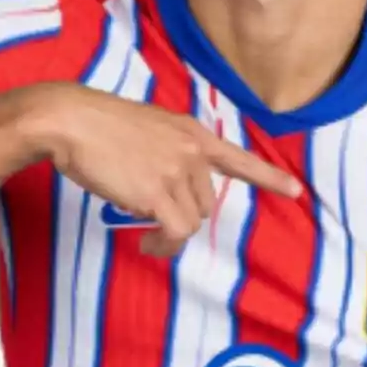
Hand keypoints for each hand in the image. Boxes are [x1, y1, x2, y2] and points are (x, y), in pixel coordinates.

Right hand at [26, 83, 301, 256]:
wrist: (72, 120)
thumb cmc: (97, 124)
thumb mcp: (146, 128)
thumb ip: (167, 151)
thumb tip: (165, 188)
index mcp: (190, 133)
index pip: (237, 158)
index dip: (268, 177)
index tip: (295, 191)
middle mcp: (191, 151)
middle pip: (206, 202)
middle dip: (183, 216)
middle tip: (153, 222)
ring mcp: (176, 171)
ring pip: (191, 221)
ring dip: (170, 235)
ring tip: (146, 236)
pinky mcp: (156, 192)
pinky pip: (175, 233)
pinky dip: (163, 246)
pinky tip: (146, 243)